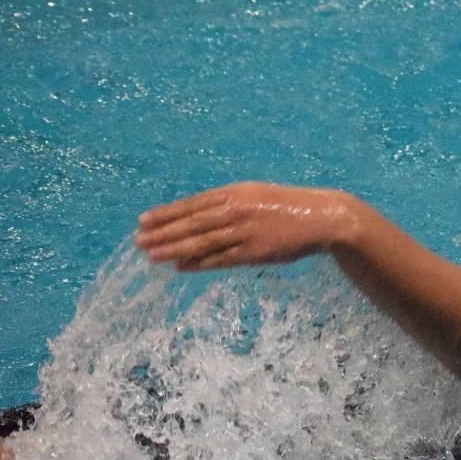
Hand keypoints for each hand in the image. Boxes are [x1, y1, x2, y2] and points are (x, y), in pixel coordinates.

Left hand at [135, 181, 356, 270]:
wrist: (322, 217)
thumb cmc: (287, 206)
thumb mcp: (255, 195)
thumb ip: (229, 205)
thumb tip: (198, 217)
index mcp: (236, 192)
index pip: (192, 204)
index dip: (166, 213)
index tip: (143, 221)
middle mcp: (237, 209)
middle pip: (192, 223)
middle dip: (163, 232)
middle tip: (138, 241)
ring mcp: (246, 231)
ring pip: (202, 241)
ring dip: (174, 248)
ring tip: (151, 255)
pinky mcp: (256, 251)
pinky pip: (222, 259)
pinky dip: (200, 263)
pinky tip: (182, 267)